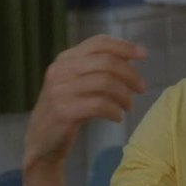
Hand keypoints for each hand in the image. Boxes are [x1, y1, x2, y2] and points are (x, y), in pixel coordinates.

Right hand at [23, 35, 147, 171]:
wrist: (42, 142)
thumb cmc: (67, 109)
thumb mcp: (78, 83)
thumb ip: (97, 69)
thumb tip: (130, 58)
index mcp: (65, 59)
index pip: (98, 43)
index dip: (124, 46)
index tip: (144, 55)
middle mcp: (60, 70)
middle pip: (106, 62)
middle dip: (130, 74)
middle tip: (142, 88)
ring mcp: (60, 90)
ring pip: (105, 82)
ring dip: (124, 95)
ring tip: (128, 106)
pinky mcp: (63, 111)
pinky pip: (100, 105)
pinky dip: (115, 110)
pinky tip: (117, 117)